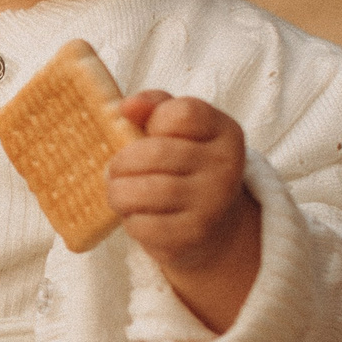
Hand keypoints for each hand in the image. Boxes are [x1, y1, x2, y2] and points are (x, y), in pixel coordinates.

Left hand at [108, 91, 262, 333]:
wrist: (214, 226)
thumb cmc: (186, 167)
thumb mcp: (180, 130)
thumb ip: (156, 106)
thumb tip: (128, 106)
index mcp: (225, 133)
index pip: (182, 113)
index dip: (153, 119)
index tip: (148, 131)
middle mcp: (226, 167)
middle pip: (156, 153)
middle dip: (122, 162)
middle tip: (115, 170)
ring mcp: (212, 203)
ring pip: (147, 191)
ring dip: (119, 192)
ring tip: (118, 192)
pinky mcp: (194, 235)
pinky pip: (145, 225)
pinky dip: (130, 219)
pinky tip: (135, 214)